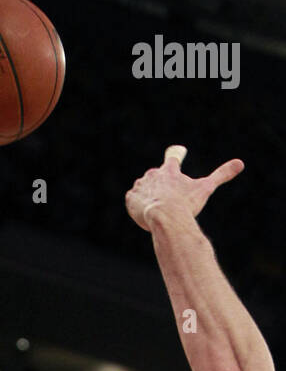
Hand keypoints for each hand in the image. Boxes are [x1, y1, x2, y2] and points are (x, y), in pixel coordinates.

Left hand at [125, 145, 243, 231]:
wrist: (164, 218)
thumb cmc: (186, 204)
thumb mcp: (205, 188)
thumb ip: (221, 175)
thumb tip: (240, 163)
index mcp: (170, 171)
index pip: (172, 157)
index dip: (176, 154)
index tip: (179, 151)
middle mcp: (153, 174)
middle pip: (157, 177)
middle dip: (162, 188)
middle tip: (170, 202)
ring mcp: (141, 186)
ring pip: (145, 190)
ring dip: (150, 197)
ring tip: (159, 210)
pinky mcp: (130, 198)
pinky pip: (133, 200)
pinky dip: (139, 206)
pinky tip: (147, 213)